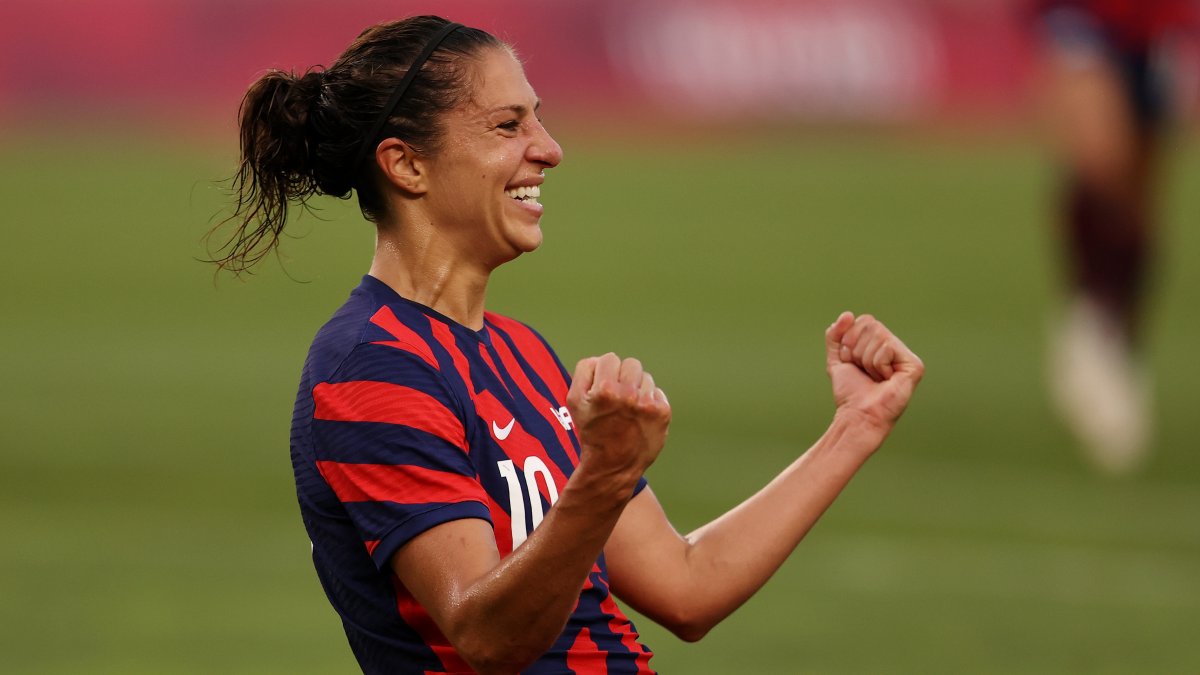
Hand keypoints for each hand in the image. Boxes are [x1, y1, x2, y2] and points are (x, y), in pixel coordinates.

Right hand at [567, 353, 670, 482]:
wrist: (613, 465)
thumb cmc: (592, 431)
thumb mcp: (574, 401)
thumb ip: (585, 371)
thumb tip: (602, 359)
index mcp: (604, 390)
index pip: (609, 359)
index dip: (603, 373)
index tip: (602, 390)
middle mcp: (628, 395)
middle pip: (631, 364)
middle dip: (622, 377)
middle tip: (616, 397)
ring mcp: (648, 405)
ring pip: (645, 377)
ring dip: (636, 389)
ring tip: (627, 409)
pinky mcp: (662, 413)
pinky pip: (657, 392)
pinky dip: (649, 401)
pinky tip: (639, 417)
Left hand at [825, 312, 923, 438]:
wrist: (857, 414)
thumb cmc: (850, 391)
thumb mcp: (837, 358)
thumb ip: (836, 335)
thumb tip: (847, 314)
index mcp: (880, 344)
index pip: (864, 320)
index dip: (849, 339)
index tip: (851, 362)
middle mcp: (896, 347)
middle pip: (871, 324)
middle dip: (856, 349)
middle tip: (863, 370)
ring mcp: (906, 356)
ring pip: (878, 335)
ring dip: (866, 360)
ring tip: (874, 377)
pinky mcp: (915, 365)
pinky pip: (887, 348)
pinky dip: (878, 365)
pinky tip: (885, 380)